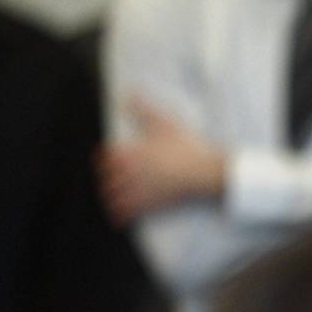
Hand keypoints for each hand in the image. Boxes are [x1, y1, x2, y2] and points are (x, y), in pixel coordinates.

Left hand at [99, 98, 225, 224]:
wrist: (207, 172)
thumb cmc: (188, 147)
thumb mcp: (165, 124)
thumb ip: (143, 109)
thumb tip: (128, 94)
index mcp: (131, 152)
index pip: (106, 157)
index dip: (104, 160)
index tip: (104, 162)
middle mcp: (131, 172)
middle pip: (106, 178)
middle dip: (105, 179)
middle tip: (106, 181)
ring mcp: (140, 189)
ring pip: (113, 196)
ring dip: (109, 197)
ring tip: (109, 198)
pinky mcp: (151, 204)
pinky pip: (128, 212)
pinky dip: (120, 215)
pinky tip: (117, 217)